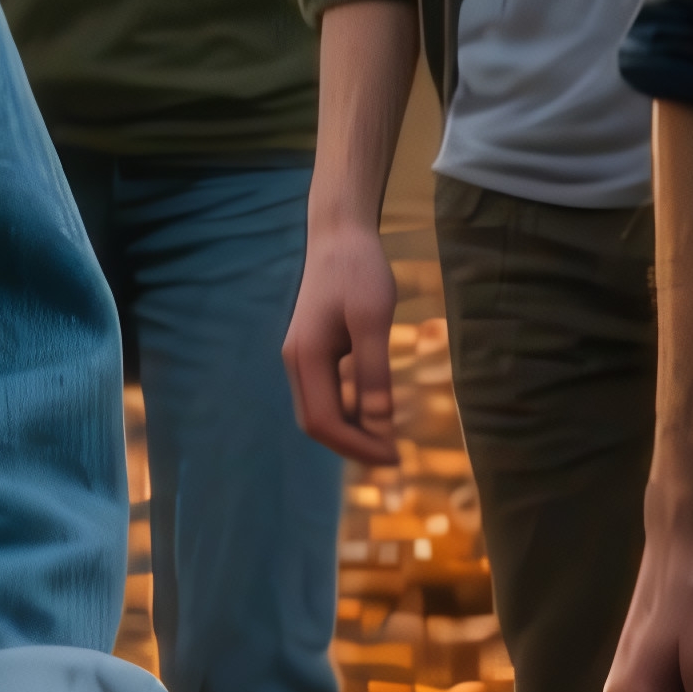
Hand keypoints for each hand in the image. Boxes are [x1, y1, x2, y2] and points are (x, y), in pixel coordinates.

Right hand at [282, 215, 401, 471]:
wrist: (339, 234)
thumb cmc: (359, 271)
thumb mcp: (373, 320)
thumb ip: (374, 372)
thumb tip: (381, 424)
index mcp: (306, 356)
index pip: (324, 421)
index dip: (358, 446)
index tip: (396, 456)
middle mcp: (297, 360)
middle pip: (315, 423)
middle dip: (352, 446)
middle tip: (395, 456)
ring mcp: (301, 355)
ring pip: (318, 410)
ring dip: (349, 432)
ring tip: (387, 442)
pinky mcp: (313, 349)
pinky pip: (324, 394)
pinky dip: (347, 413)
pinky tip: (374, 413)